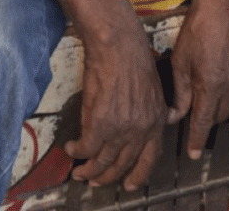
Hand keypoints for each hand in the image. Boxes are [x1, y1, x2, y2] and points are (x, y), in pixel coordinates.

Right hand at [65, 18, 166, 189]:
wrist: (117, 43)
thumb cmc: (132, 55)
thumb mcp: (153, 86)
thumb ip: (152, 109)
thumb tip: (153, 121)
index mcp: (156, 120)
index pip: (150, 159)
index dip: (138, 175)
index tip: (130, 184)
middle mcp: (141, 130)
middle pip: (123, 164)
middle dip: (108, 177)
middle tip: (96, 181)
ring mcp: (121, 129)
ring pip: (103, 161)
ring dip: (89, 170)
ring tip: (79, 172)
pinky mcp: (99, 123)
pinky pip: (86, 148)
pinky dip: (77, 151)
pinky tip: (71, 148)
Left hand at [167, 0, 228, 156]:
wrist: (224, 2)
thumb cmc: (199, 27)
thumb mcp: (181, 59)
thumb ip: (179, 92)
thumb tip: (173, 116)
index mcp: (211, 85)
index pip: (204, 123)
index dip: (197, 140)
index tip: (194, 154)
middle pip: (222, 117)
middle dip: (209, 118)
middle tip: (199, 109)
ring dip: (227, 110)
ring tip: (215, 99)